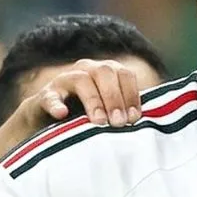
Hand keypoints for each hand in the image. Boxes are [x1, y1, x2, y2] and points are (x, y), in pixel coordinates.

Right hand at [16, 59, 143, 129]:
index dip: (131, 94)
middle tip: (119, 123)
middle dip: (115, 98)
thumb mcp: (109, 114)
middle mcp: (85, 71)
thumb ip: (126, 112)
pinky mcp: (43, 96)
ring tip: (99, 122)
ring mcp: (63, 81)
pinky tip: (62, 114)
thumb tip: (153, 124)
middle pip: (104, 73)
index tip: (135, 118)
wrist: (45, 126)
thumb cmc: (85, 120)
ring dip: (93, 101)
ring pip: (81, 80)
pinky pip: (49, 97)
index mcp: (105, 73)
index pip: (124, 74)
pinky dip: (56, 104)